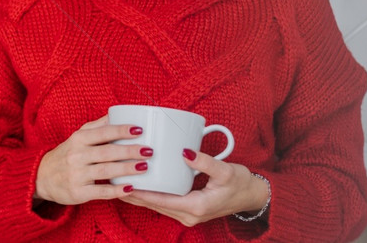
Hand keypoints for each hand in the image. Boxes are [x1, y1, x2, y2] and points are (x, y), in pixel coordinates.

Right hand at [35, 115, 152, 204]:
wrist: (41, 177)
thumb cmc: (66, 154)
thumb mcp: (77, 137)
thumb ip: (97, 126)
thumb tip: (117, 113)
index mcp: (79, 139)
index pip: (103, 133)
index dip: (121, 130)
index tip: (140, 130)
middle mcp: (77, 155)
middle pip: (107, 152)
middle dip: (129, 151)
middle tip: (149, 151)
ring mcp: (77, 175)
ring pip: (105, 170)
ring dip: (126, 169)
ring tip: (144, 167)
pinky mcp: (78, 192)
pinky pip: (100, 191)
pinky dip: (116, 190)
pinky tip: (130, 188)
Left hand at [120, 150, 268, 226]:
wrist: (253, 196)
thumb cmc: (241, 183)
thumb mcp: (224, 170)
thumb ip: (204, 162)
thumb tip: (184, 152)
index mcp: (196, 207)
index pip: (161, 200)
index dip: (141, 192)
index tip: (123, 182)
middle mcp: (190, 215)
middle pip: (155, 204)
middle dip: (135, 193)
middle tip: (114, 179)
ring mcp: (189, 215)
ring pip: (158, 205)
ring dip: (141, 195)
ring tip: (120, 181)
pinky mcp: (189, 210)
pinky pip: (164, 204)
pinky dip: (152, 196)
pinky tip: (140, 186)